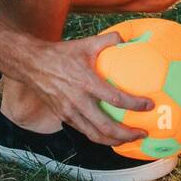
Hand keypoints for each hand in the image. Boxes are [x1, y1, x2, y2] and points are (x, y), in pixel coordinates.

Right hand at [28, 32, 152, 145]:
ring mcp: (69, 112)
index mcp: (86, 83)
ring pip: (94, 135)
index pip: (115, 98)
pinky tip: (109, 136)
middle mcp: (78, 102)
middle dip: (127, 134)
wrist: (32, 65)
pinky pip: (84, 132)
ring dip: (114, 141)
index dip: (134, 104)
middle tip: (143, 133)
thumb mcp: (85, 44)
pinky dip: (99, 137)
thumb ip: (108, 40)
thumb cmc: (60, 54)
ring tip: (129, 140)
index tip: (149, 105)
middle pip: (106, 127)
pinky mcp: (63, 117)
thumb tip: (128, 39)